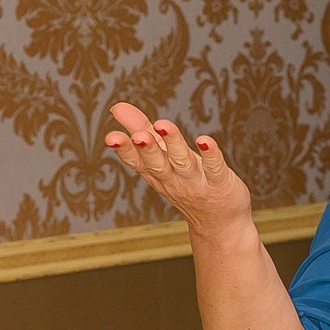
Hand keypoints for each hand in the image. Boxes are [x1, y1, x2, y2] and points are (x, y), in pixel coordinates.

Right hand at [105, 101, 251, 238]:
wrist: (219, 223)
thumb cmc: (186, 183)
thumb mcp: (161, 157)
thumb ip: (141, 130)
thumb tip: (117, 107)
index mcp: (156, 172)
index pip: (137, 162)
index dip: (125, 150)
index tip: (111, 137)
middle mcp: (173, 179)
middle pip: (157, 164)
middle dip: (147, 149)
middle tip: (138, 136)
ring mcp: (196, 182)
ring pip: (182, 162)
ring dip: (173, 144)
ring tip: (163, 125)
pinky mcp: (219, 182)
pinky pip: (214, 168)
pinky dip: (211, 154)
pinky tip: (204, 141)